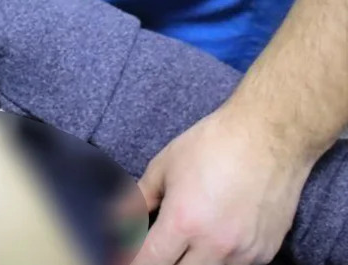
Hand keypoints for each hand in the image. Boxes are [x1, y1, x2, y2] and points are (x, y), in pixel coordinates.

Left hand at [133, 105, 314, 264]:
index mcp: (182, 222)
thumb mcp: (163, 167)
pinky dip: (220, 259)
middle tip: (160, 245)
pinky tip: (215, 238)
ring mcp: (244, 253)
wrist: (269, 137)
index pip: (149, 262)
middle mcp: (214, 245)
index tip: (129, 256)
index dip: (133, 260)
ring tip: (187, 240)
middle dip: (163, 261)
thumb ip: (138, 199)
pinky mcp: (265, 252)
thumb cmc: (212, 146)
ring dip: (192, 260)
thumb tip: (120, 221)